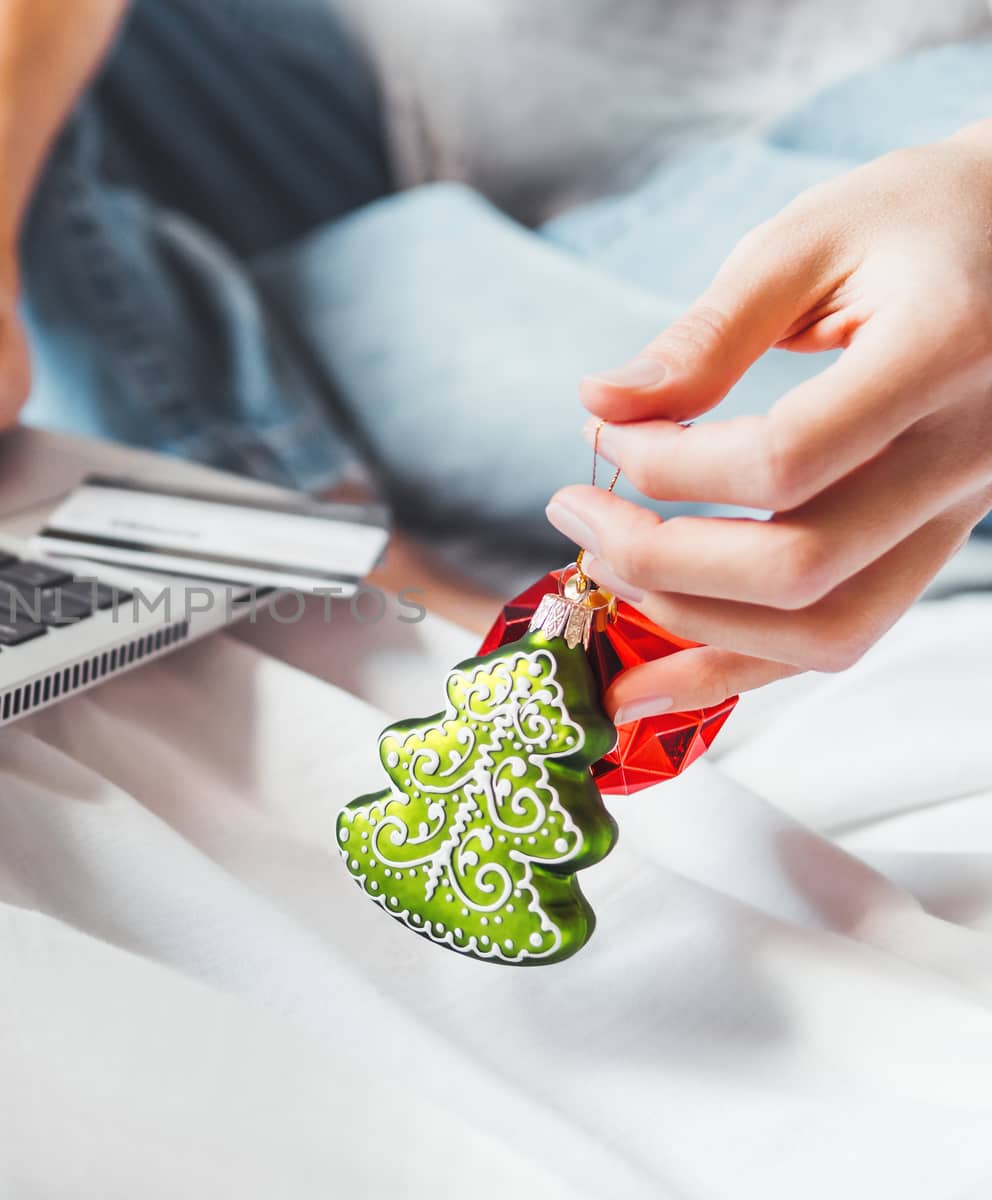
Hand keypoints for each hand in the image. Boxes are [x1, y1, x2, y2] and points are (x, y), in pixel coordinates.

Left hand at [545, 121, 991, 722]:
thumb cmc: (919, 218)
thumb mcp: (808, 240)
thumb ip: (706, 333)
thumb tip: (599, 404)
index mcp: (942, 356)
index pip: (788, 459)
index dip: (671, 465)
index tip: (605, 434)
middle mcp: (968, 456)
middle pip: (801, 566)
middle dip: (660, 557)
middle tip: (574, 513)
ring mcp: (960, 513)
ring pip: (830, 629)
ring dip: (695, 627)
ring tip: (601, 583)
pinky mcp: (935, 541)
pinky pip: (844, 634)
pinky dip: (744, 666)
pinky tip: (654, 683)